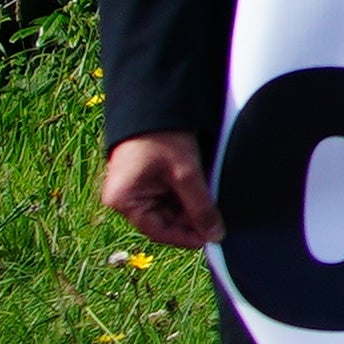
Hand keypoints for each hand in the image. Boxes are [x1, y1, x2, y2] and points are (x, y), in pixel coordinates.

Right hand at [99, 134, 213, 252]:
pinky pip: (170, 196)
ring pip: (170, 209)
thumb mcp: (186, 174)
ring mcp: (136, 189)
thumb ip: (200, 207)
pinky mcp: (147, 180)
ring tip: (212, 199)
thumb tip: (214, 235)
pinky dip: (188, 195)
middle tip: (219, 219)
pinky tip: (204, 190)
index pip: (158, 231)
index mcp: (124, 201)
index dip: (186, 237)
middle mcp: (125, 199)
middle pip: (165, 220)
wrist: (158, 105)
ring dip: (192, 206)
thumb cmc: (163, 137)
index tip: (212, 239)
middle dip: (192, 219)